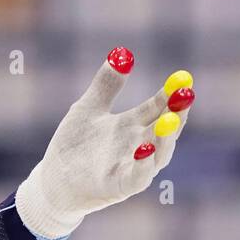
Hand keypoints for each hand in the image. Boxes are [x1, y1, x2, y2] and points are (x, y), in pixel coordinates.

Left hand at [14, 47, 193, 239]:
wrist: (53, 179)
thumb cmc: (74, 144)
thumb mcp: (88, 108)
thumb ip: (106, 85)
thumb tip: (121, 53)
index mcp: (133, 125)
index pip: (158, 107)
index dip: (170, 94)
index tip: (182, 78)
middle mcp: (138, 145)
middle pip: (165, 128)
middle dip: (177, 112)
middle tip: (186, 93)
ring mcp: (132, 166)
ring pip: (158, 154)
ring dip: (165, 138)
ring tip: (170, 119)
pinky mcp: (119, 185)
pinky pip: (137, 177)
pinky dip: (143, 164)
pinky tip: (143, 149)